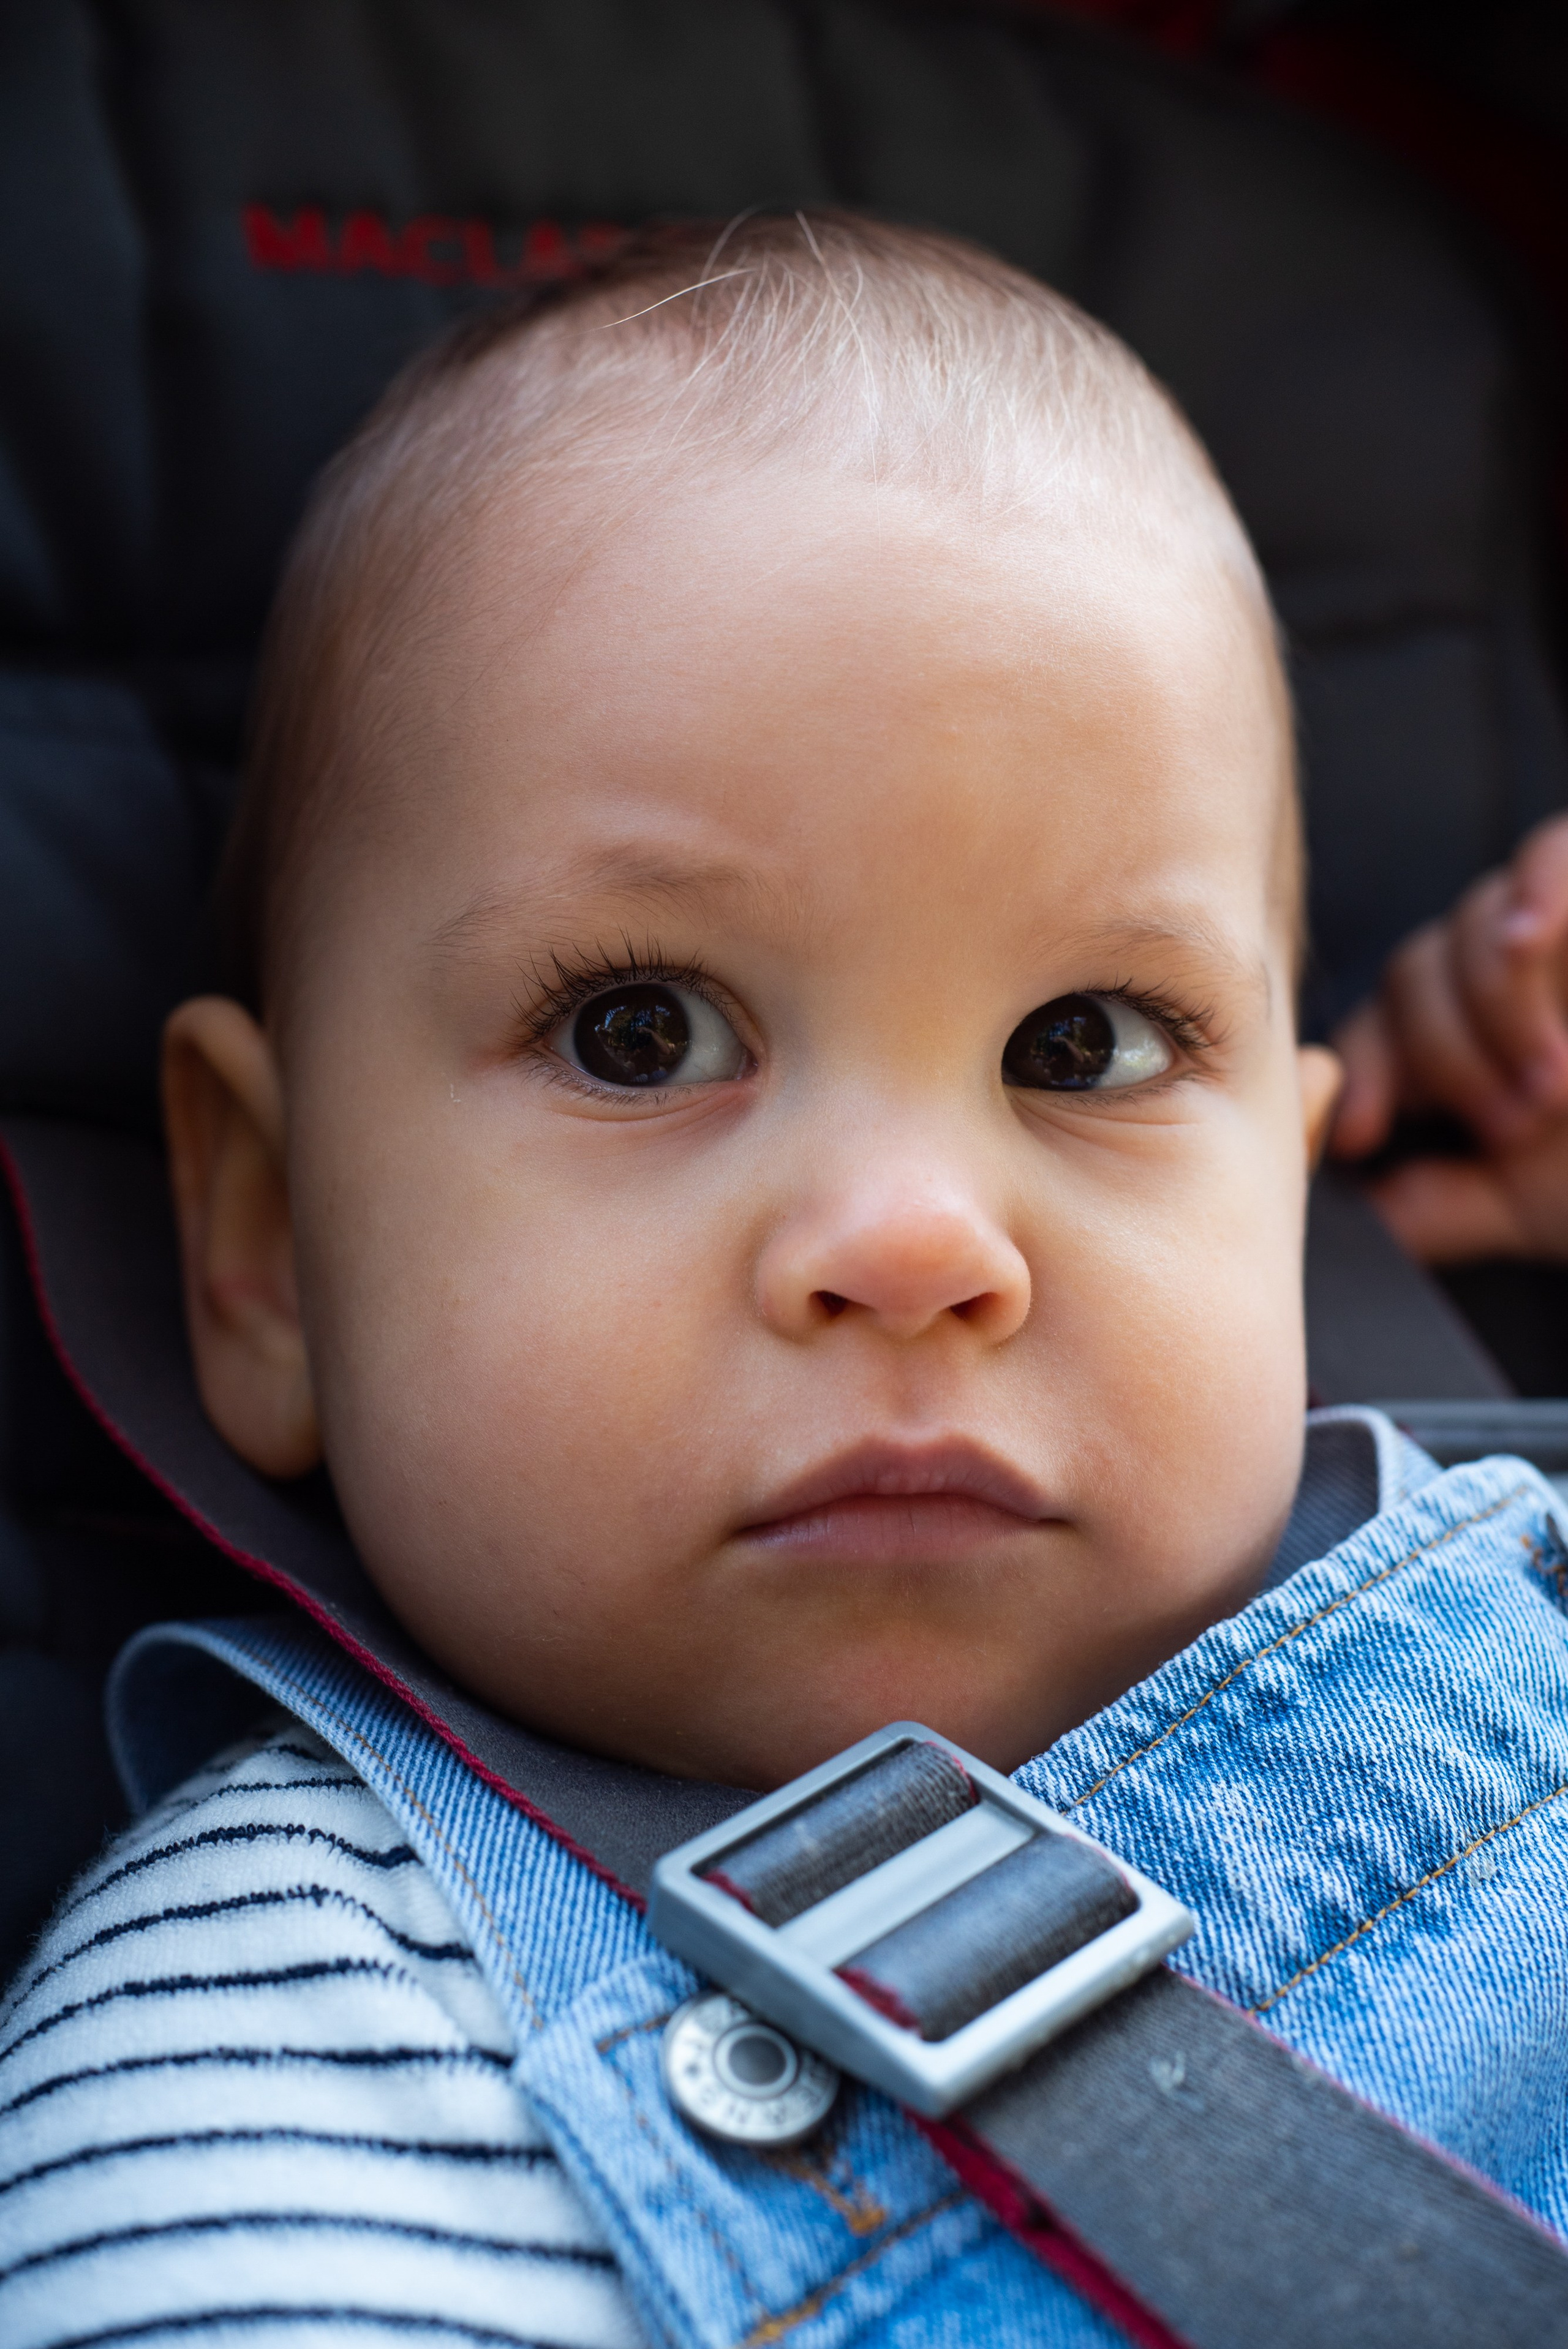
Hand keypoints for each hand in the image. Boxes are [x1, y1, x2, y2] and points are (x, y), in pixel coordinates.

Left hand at [1329, 814, 1567, 1263]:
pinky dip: (1538, 892)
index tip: (1364, 1132)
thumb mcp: (1541, 1204)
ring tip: (1559, 1080)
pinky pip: (1551, 851)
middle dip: (1449, 1056)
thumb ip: (1441, 1205)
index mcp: (1469, 1042)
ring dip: (1498, 1000)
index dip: (1362, 1075)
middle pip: (1416, 974)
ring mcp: (1555, 925)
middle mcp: (1505, 975)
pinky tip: (1534, 933)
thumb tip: (1357, 1218)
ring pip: (1474, 920)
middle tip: (1517, 1123)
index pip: (1378, 1031)